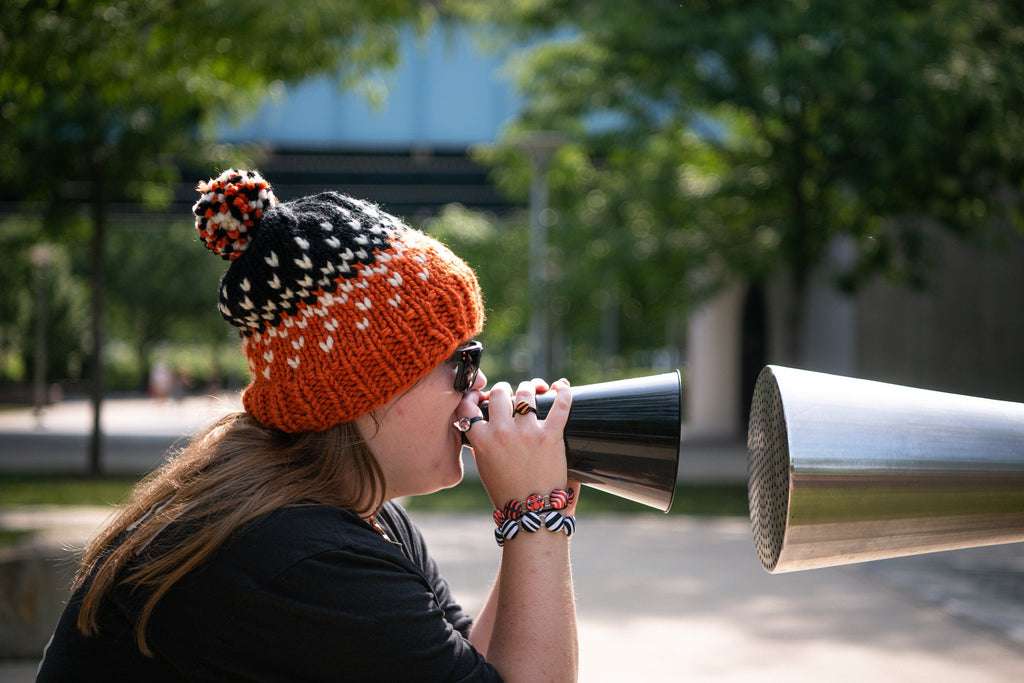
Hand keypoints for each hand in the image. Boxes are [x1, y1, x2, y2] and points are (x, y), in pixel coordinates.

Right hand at [460, 378, 571, 508]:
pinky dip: (563, 392)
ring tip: (534, 390)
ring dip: (530, 388)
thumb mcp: (484, 466)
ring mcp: (528, 433)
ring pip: (526, 394)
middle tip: (510, 392)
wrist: (531, 512)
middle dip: (504, 389)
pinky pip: (560, 405)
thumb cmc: (507, 491)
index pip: (469, 406)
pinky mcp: (551, 437)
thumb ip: (481, 442)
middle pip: (500, 393)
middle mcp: (502, 432)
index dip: (474, 397)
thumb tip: (480, 422)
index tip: (481, 396)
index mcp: (482, 440)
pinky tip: (562, 387)